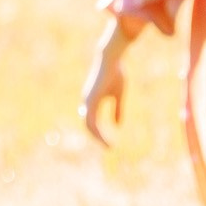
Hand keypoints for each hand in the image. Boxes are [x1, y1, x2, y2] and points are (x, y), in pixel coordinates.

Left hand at [81, 24, 129, 145]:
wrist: (111, 59)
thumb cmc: (115, 73)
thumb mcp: (118, 95)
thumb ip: (117, 109)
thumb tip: (117, 125)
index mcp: (92, 101)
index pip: (92, 121)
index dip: (99, 132)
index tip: (108, 141)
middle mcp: (87, 102)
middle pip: (89, 126)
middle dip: (98, 138)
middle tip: (108, 147)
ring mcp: (88, 101)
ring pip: (89, 126)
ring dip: (98, 138)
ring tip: (108, 146)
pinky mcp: (91, 101)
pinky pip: (92, 122)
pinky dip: (98, 132)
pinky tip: (105, 137)